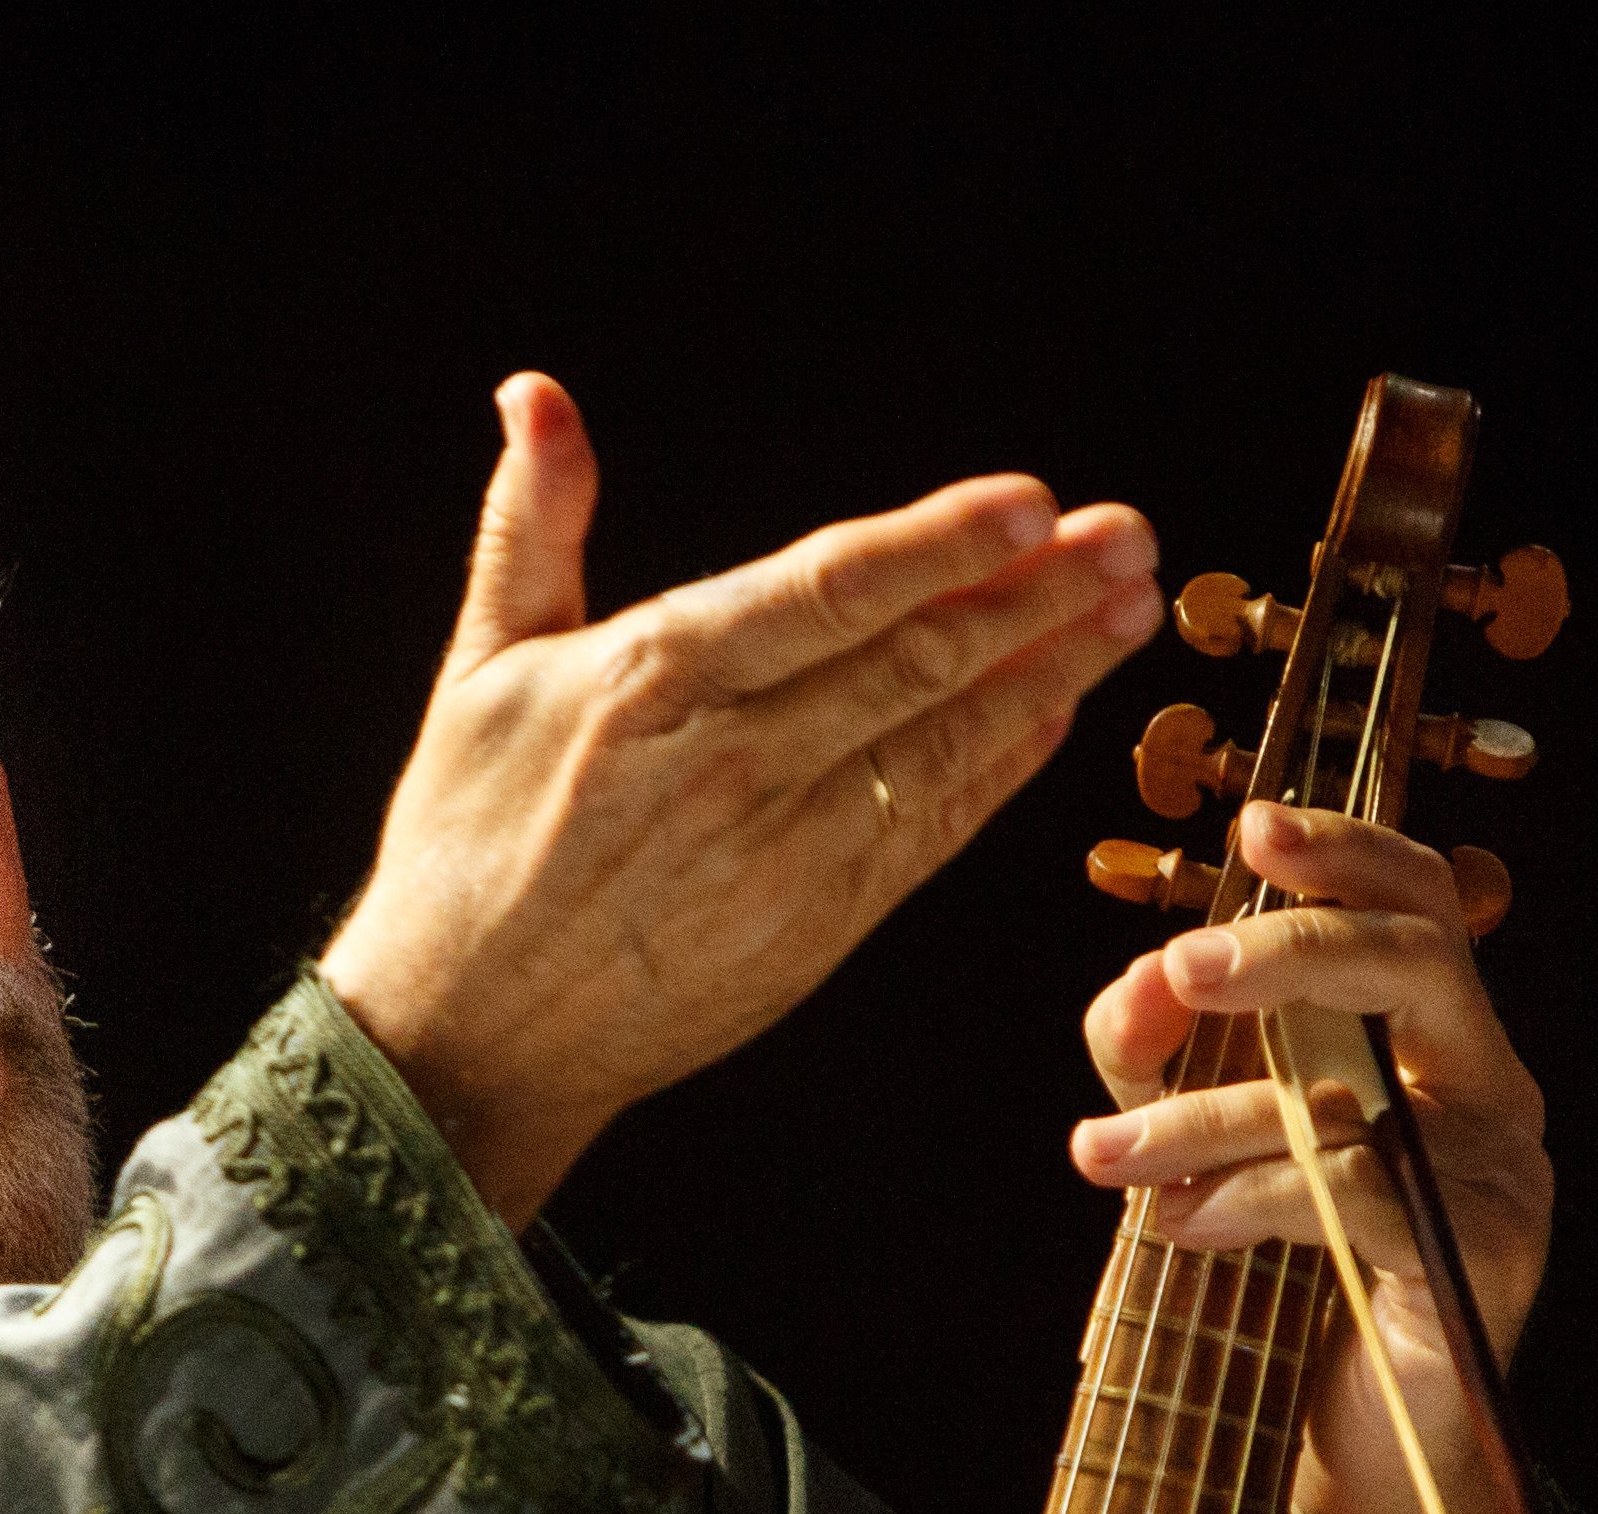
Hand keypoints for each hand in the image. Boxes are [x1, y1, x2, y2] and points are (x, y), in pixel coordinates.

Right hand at [319, 373, 1166, 1221]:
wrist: (466, 1033)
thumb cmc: (468, 841)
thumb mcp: (481, 668)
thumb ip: (532, 524)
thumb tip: (536, 396)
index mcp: (653, 681)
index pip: (827, 594)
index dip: (940, 547)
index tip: (1032, 503)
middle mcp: (733, 763)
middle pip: (913, 662)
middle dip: (1036, 597)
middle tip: (1131, 538)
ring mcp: (786, 850)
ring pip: (942, 743)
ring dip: (1050, 673)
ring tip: (1130, 609)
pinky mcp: (818, 922)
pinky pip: (931, 829)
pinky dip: (1000, 769)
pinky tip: (1059, 712)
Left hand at [1068, 800, 1553, 1513]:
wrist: (1361, 1462)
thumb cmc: (1292, 1288)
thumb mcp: (1210, 1144)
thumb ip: (1165, 1058)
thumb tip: (1133, 986)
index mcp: (1439, 1038)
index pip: (1419, 900)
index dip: (1345, 848)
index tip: (1253, 827)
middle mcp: (1489, 1086)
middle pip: (1416, 955)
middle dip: (1288, 945)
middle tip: (1180, 970)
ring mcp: (1499, 1173)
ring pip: (1359, 1087)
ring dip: (1208, 1112)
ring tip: (1108, 1156)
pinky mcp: (1477, 1260)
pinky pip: (1354, 1191)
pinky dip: (1249, 1198)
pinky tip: (1182, 1224)